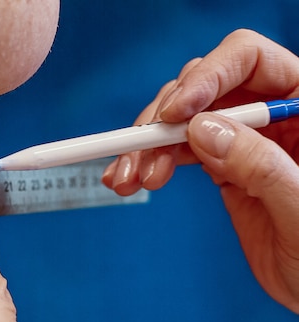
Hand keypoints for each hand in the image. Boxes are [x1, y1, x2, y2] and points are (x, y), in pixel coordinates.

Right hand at [103, 29, 298, 312]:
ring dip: (148, 145)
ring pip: (185, 120)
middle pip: (206, 88)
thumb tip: (201, 129)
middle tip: (141, 156)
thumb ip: (261, 166)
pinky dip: (150, 162)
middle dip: (165, 120)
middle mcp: (273, 115)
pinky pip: (181, 151)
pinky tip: (131, 178)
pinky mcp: (226, 168)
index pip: (250, 61)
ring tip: (129, 179)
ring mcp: (247, 141)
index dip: (207, 76)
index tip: (175, 114)